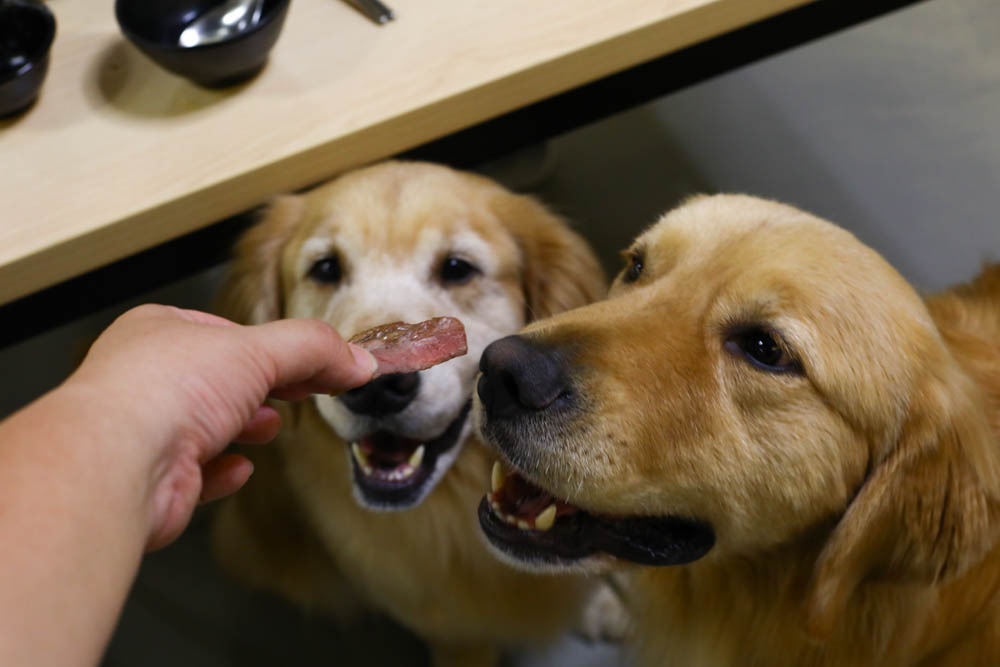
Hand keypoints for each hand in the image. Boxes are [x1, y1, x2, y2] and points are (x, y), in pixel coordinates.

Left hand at [67, 304, 375, 549]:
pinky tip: (238, 468)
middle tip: (300, 392)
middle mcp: (145, 377)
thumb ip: (314, 350)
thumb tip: (357, 359)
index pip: (229, 333)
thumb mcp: (259, 351)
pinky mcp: (151, 481)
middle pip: (217, 379)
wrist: (116, 463)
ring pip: (202, 425)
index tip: (318, 361)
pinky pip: (192, 473)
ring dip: (240, 426)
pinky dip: (220, 470)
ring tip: (268, 426)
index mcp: (160, 331)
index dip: (275, 346)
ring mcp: (144, 430)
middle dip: (260, 387)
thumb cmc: (161, 392)